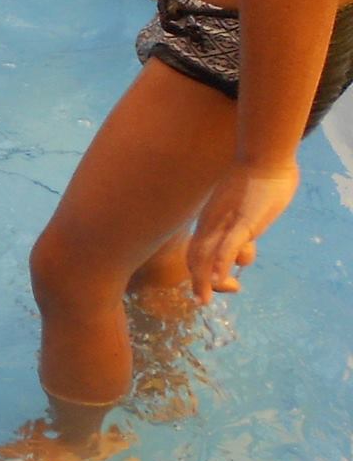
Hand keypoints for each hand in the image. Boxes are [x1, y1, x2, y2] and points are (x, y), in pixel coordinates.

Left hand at [187, 162, 298, 302]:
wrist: (264, 158)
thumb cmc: (256, 183)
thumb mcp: (246, 214)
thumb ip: (241, 234)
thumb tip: (241, 256)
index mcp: (211, 222)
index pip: (197, 251)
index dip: (198, 271)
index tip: (207, 286)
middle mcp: (212, 224)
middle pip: (197, 257)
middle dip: (198, 282)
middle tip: (202, 302)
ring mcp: (227, 223)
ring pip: (208, 255)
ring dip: (205, 280)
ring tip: (205, 299)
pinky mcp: (244, 221)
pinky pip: (228, 245)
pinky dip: (221, 264)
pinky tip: (220, 278)